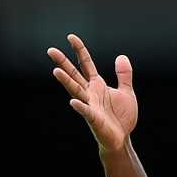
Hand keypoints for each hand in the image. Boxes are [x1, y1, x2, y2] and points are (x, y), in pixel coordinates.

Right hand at [47, 33, 136, 152]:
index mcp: (97, 85)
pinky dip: (80, 107)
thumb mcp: (126, 92)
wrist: (121, 139)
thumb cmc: (121, 117)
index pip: (85, 64)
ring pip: (76, 91)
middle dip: (63, 63)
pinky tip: (73, 102)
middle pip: (74, 74)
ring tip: (56, 71)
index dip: (79, 50)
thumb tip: (121, 56)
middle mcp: (90, 93)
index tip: (71, 37)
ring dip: (66, 81)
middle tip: (50, 50)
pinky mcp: (94, 119)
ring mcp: (90, 106)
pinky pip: (86, 112)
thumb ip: (124, 75)